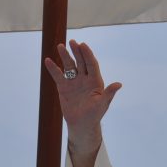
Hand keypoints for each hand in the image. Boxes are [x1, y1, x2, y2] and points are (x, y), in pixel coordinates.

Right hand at [43, 40, 122, 154]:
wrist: (81, 124)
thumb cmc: (94, 115)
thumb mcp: (102, 104)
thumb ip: (109, 93)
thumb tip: (119, 84)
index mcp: (96, 81)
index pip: (92, 64)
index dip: (88, 55)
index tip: (83, 45)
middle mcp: (85, 79)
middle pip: (81, 62)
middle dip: (77, 52)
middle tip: (72, 42)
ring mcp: (74, 82)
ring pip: (69, 66)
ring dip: (65, 56)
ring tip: (60, 46)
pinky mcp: (64, 87)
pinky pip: (58, 75)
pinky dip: (53, 68)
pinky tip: (48, 60)